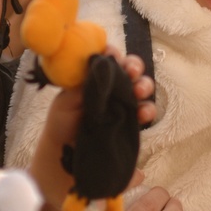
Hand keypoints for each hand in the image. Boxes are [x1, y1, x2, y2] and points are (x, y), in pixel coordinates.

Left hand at [29, 48, 154, 206]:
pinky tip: (142, 114)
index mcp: (93, 76)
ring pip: (141, 87)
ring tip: (139, 92)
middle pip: (129, 68)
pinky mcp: (131, 122)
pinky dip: (148, 110)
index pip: (107, 57)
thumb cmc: (61, 124)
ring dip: (144, 85)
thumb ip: (80, 85)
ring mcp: (122, 103)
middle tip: (131, 72)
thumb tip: (96, 67)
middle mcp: (110, 86)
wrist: (64, 157)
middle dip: (134, 66)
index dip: (113, 53)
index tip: (112, 56)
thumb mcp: (65, 102)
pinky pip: (145, 111)